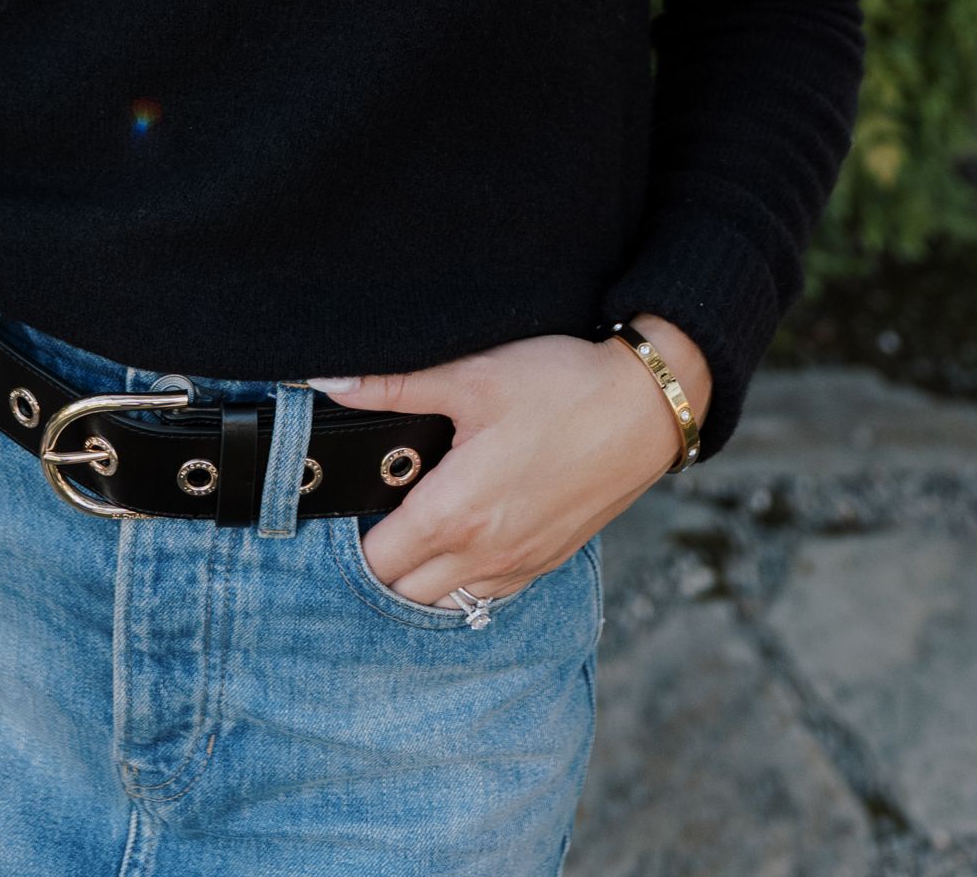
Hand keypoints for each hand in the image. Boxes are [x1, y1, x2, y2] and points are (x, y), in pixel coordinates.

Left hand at [309, 312, 710, 608]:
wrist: (645, 407)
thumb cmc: (560, 387)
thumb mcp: (472, 374)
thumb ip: (394, 385)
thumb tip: (330, 382)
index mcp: (456, 513)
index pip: (377, 561)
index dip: (349, 540)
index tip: (344, 511)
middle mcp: (485, 555)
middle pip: (405, 593)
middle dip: (381, 565)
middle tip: (372, 517)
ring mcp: (520, 565)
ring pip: (448, 602)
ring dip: (422, 578)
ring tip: (413, 530)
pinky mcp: (548, 562)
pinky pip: (490, 596)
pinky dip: (464, 581)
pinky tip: (463, 541)